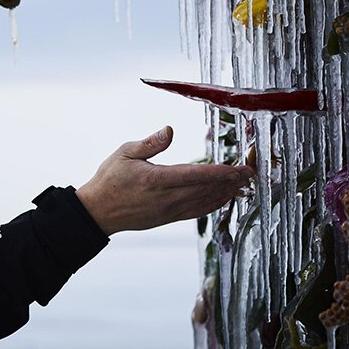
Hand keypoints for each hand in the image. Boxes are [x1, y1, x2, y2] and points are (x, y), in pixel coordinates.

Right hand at [76, 126, 253, 235]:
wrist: (97, 212)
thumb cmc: (109, 180)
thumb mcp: (124, 153)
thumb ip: (150, 143)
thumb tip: (170, 130)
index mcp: (157, 180)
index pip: (197, 176)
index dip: (222, 172)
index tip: (240, 168)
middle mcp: (166, 198)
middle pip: (207, 190)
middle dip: (231, 182)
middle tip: (250, 173)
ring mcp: (168, 211)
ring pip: (204, 202)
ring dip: (226, 193)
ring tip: (242, 184)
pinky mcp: (167, 218)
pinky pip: (196, 211)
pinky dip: (213, 204)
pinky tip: (223, 198)